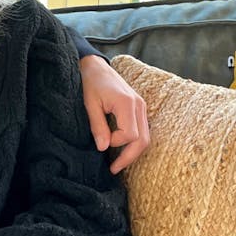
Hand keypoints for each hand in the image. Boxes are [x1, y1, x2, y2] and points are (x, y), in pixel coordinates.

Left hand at [79, 54, 149, 173]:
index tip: (101, 142)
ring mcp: (142, 107)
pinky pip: (142, 130)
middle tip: (113, 169)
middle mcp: (139, 105)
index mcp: (127, 103)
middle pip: (143, 140)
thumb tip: (103, 148)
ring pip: (146, 137)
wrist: (95, 66)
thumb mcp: (89, 104)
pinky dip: (133, 142)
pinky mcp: (139, 108)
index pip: (130, 135)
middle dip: (129, 157)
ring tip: (116, 163)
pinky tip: (120, 149)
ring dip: (132, 152)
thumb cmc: (89, 83)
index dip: (116, 143)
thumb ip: (97, 126)